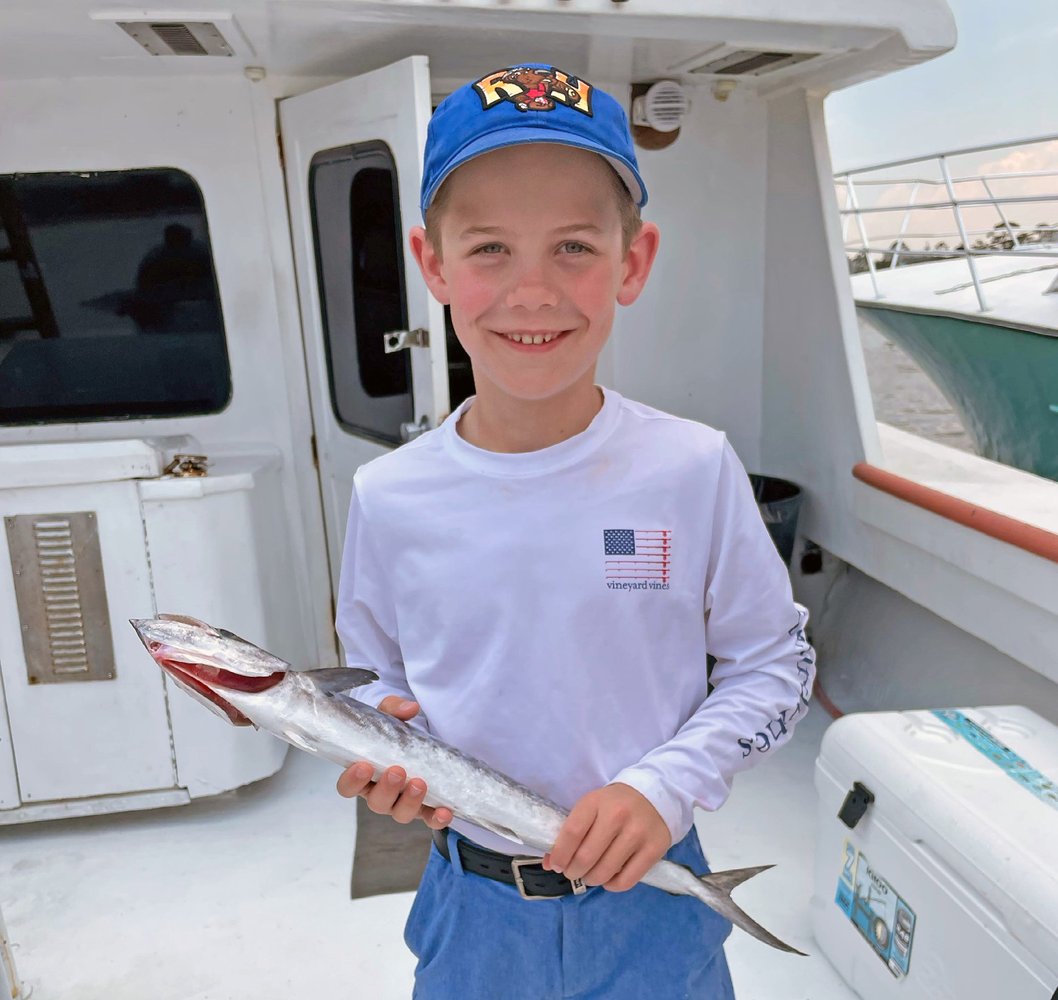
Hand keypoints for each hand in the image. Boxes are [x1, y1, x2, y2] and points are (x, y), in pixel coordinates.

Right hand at [335, 697, 453, 829]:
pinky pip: (429, 818)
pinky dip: (437, 818)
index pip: (348, 786)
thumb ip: (394, 708)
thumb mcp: (389, 715)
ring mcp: (402, 803)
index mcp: (363, 775)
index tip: (362, 766)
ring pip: (401, 813)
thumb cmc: (393, 732)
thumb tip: (410, 708)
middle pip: (377, 803)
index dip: (352, 780)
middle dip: (387, 789)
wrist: (418, 739)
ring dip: (410, 802)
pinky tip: (445, 811)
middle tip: (397, 771)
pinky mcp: (425, 808)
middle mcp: (380, 793)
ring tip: (420, 783)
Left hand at [543, 783, 670, 891]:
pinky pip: (626, 881)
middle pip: (586, 856)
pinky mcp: (654, 849)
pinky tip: (608, 878)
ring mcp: (638, 833)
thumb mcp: (590, 808)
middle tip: (573, 872)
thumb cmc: (614, 804)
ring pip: (605, 872)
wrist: (654, 796)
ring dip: (591, 879)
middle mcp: (618, 815)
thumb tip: (550, 863)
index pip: (572, 832)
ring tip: (590, 875)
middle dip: (573, 871)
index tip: (557, 865)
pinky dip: (611, 886)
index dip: (560, 854)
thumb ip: (570, 833)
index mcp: (596, 801)